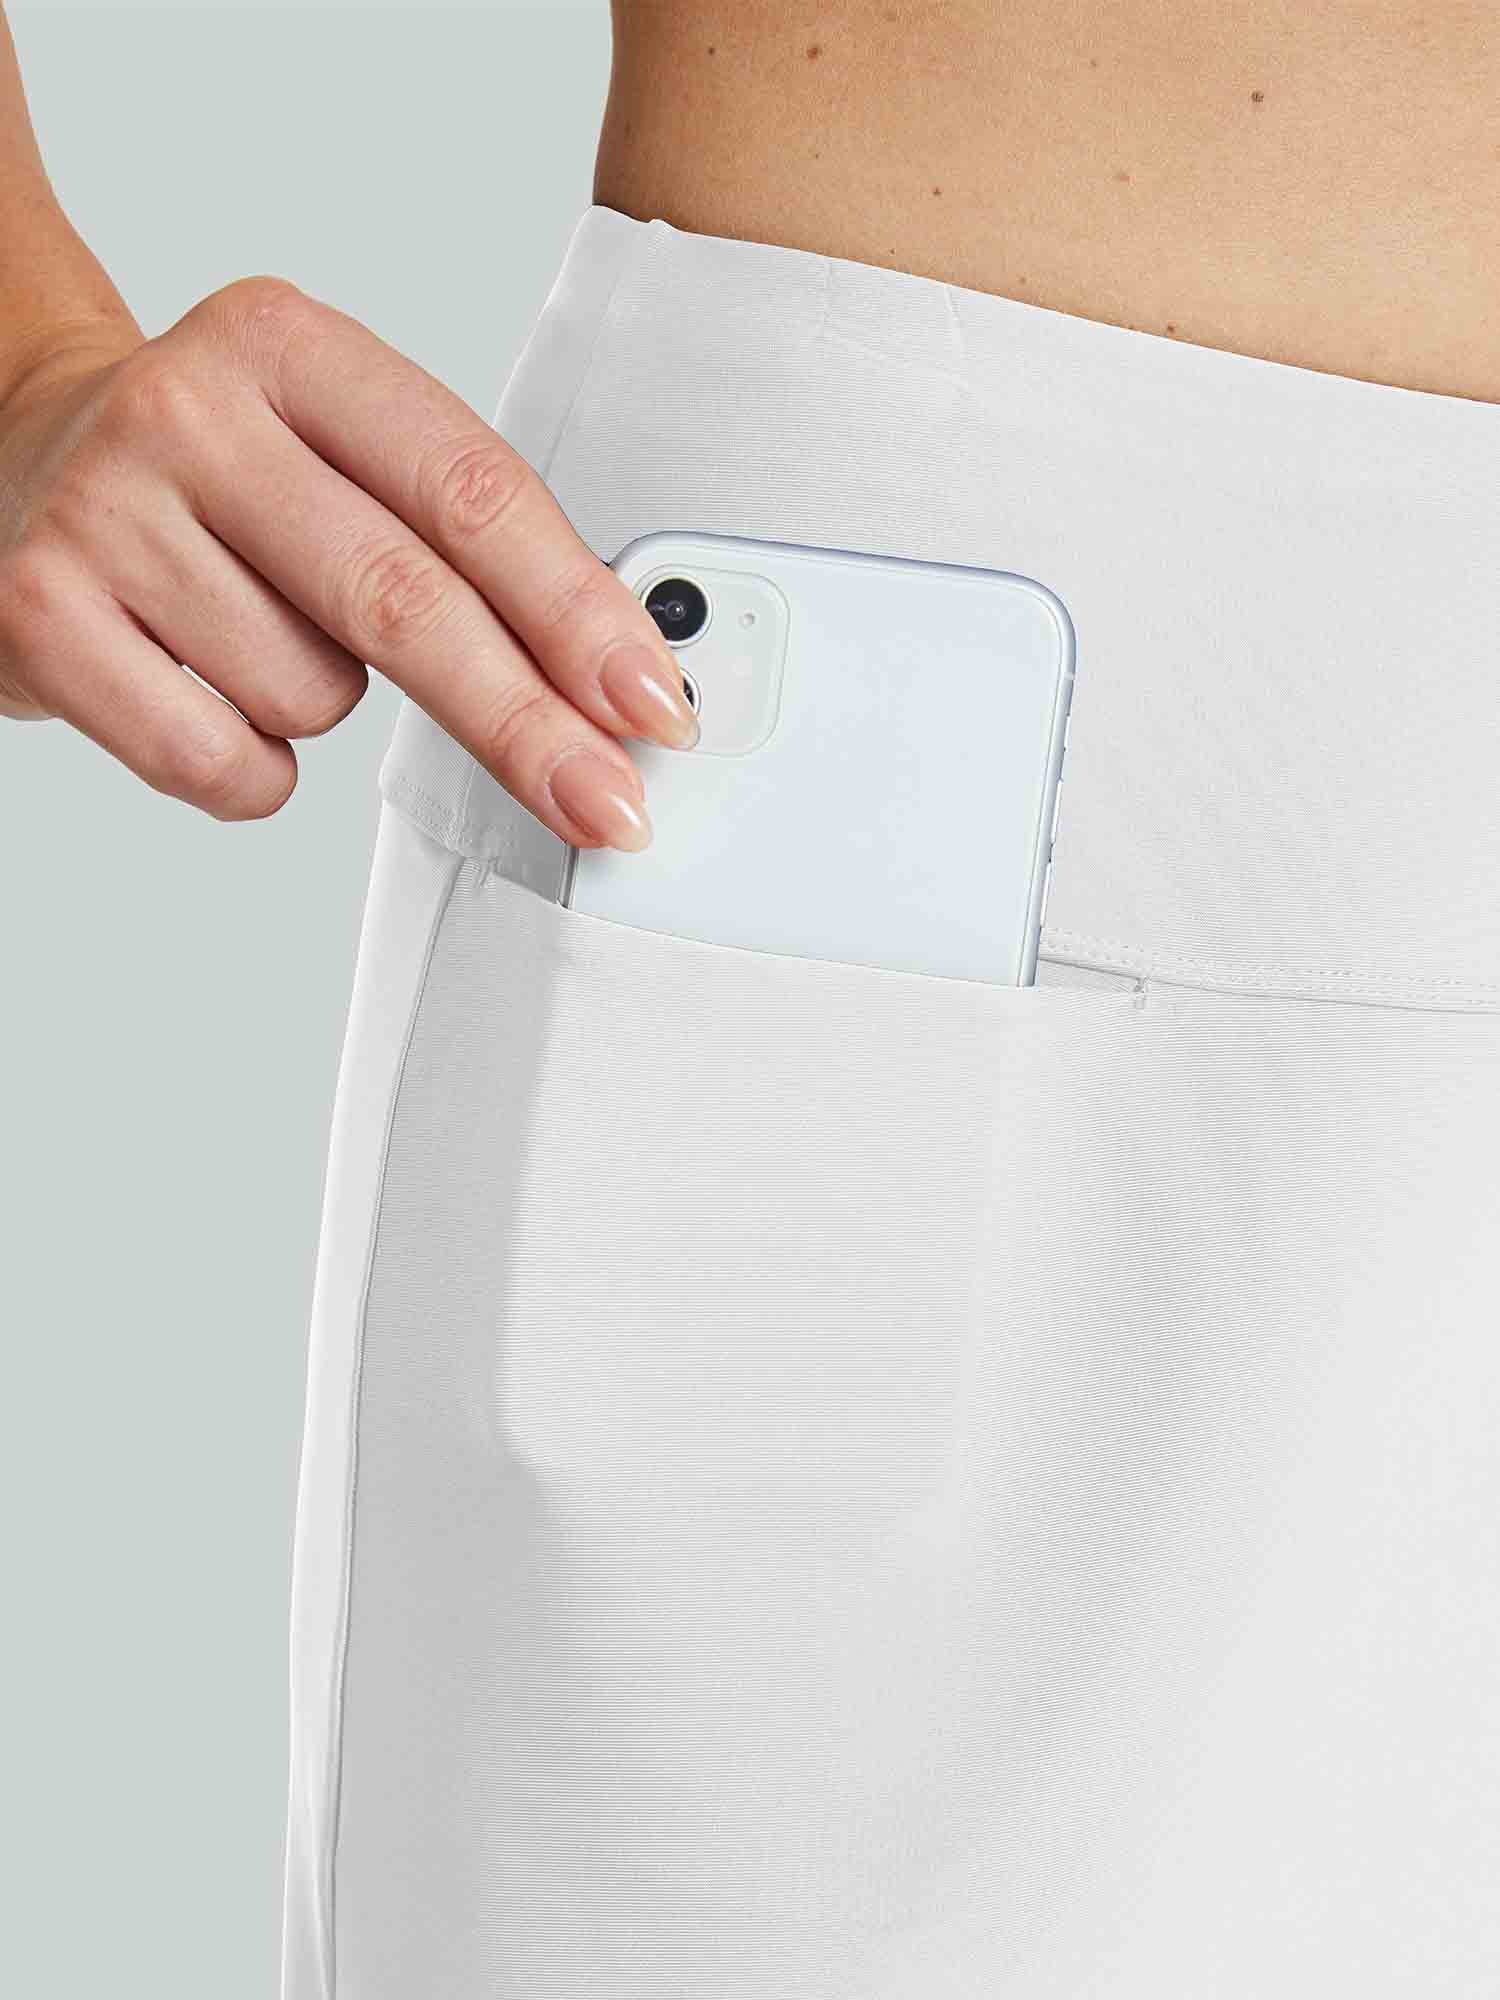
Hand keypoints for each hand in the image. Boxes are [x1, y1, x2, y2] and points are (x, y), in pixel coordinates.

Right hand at [0, 279, 698, 845]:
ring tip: (248, 632)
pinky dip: (252, 767)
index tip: (651, 703)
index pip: (470, 491)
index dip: (576, 611)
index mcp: (288, 344)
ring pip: (313, 693)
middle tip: (607, 805)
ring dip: (322, 702)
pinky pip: (223, 761)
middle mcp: (188, 409)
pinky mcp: (40, 616)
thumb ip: (462, 537)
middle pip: (404, 601)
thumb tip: (612, 685)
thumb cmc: (220, 475)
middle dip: (524, 723)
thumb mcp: (334, 445)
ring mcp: (104, 512)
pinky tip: (203, 693)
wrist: (15, 458)